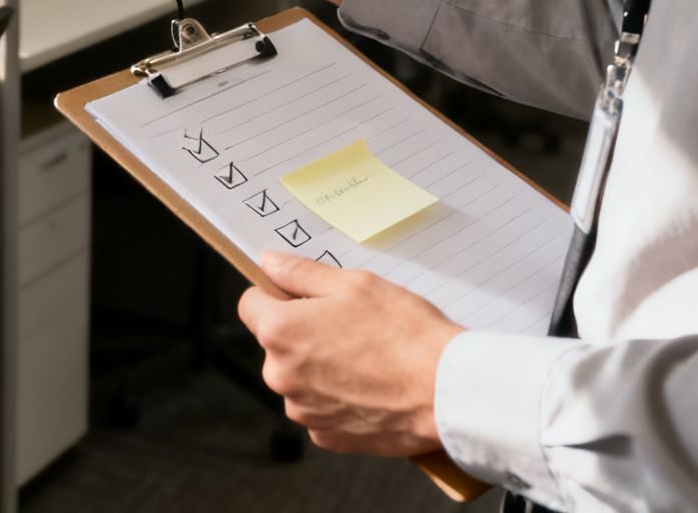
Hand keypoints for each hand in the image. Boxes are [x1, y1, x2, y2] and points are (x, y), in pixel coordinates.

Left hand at [236, 250, 460, 456]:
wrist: (447, 392)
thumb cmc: (405, 332)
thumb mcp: (354, 285)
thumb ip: (302, 273)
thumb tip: (269, 262)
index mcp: (280, 332)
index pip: (250, 305)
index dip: (273, 295)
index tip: (298, 297)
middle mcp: (281, 376)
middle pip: (276, 345)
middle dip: (302, 334)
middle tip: (349, 327)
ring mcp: (302, 411)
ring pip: (299, 378)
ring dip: (319, 368)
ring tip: (366, 359)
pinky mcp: (326, 436)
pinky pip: (320, 409)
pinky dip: (337, 399)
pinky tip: (370, 387)